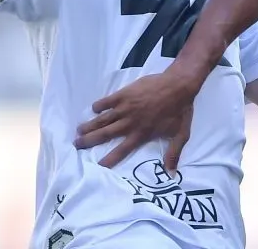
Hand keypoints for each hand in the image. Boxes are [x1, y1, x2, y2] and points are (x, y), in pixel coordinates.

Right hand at [74, 73, 194, 172]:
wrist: (178, 85)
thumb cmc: (180, 110)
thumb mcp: (180, 134)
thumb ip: (173, 153)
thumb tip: (171, 173)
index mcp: (141, 134)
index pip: (122, 150)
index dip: (110, 159)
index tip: (98, 166)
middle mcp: (130, 123)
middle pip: (106, 134)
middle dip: (90, 141)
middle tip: (77, 145)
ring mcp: (126, 107)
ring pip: (103, 119)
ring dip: (90, 125)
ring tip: (79, 130)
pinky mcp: (125, 94)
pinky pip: (107, 101)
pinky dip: (99, 105)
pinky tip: (93, 109)